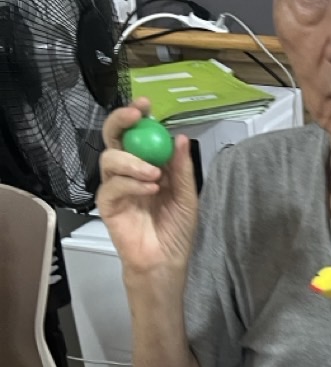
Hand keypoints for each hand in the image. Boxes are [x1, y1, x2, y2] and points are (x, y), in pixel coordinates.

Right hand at [96, 98, 198, 278]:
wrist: (166, 260)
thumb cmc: (176, 230)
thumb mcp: (187, 196)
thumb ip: (182, 169)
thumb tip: (179, 138)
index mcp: (147, 164)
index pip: (137, 134)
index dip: (137, 116)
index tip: (146, 106)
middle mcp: (127, 172)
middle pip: (113, 137)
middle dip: (121, 122)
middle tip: (136, 117)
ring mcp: (116, 187)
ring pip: (110, 159)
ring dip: (133, 161)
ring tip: (155, 174)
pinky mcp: (107, 206)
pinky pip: (112, 186)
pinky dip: (131, 184)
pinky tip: (150, 189)